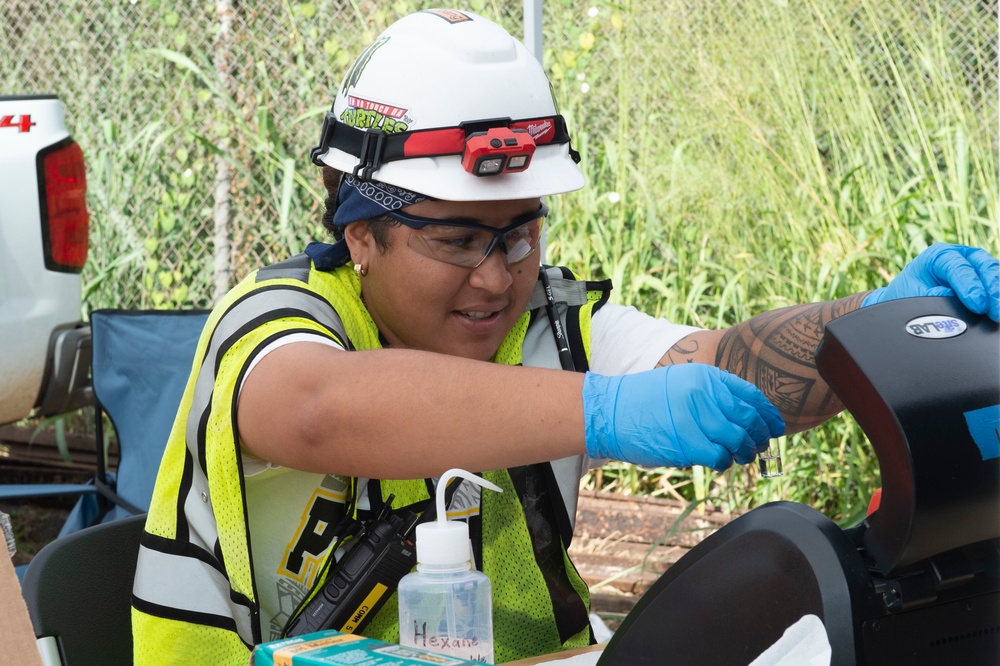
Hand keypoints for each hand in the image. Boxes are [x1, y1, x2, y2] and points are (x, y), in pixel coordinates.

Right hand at [583, 365, 784, 471]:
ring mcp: (695, 418)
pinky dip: (723, 463)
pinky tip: (718, 461)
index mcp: (706, 376)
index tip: (775, 427)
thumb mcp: (682, 382)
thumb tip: (748, 415)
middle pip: (748, 419)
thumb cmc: (646, 400)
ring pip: (738, 440)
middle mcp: (704, 393)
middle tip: (759, 446)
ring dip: (744, 452)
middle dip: (759, 436)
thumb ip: (713, 393)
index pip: (751, 395)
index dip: (768, 414)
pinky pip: (719, 458)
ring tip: (740, 456)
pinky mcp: (687, 443)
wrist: (611, 411)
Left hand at [863, 243, 998, 321]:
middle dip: (993, 289)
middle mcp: (960, 255)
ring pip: (993, 272)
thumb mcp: (914, 295)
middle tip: (996, 312)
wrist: (904, 299)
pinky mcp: (983, 277)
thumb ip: (936, 298)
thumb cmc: (907, 293)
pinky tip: (998, 307)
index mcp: (938, 255)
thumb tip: (957, 305)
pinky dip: (998, 293)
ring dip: (998, 292)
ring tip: (999, 313)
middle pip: (984, 265)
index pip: (959, 267)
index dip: (970, 286)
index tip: (978, 306)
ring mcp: (974, 265)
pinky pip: (995, 282)